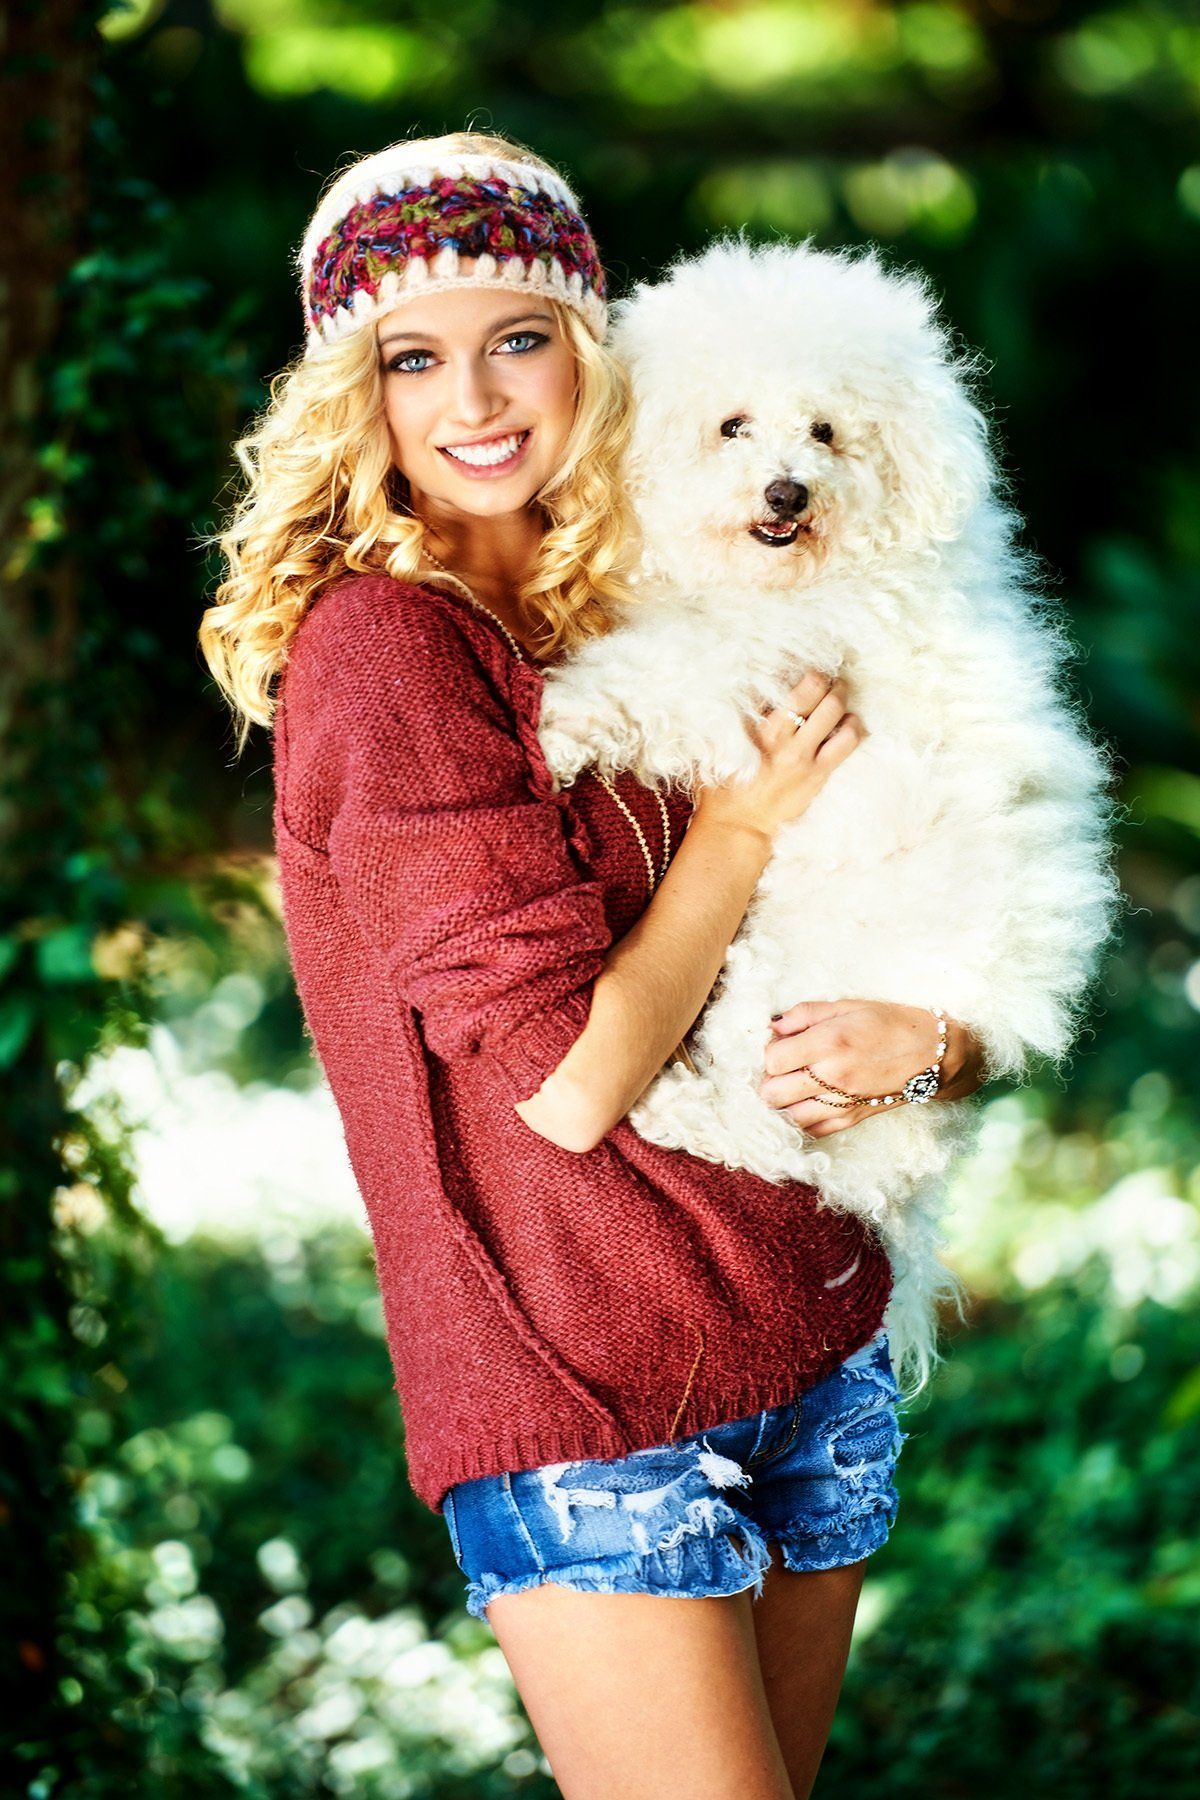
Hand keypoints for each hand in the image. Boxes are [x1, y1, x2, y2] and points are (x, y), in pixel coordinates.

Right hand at [693, 669, 864, 843]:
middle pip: (818, 692)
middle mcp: (784, 740)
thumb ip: (735, 719)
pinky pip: (848, 742)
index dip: (800, 669)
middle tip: (825, 677)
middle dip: (826, 679)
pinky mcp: (819, 775)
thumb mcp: (720, 746)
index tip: (802, 663)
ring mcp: (805, 758)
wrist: (737, 827)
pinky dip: (852, 727)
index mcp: (757, 730)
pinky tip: (846, 724)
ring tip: (837, 696)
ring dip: (841, 699)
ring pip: (837, 712)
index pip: (787, 685)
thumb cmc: (722, 786)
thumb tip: (749, 688)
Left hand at [759, 999, 985, 1136]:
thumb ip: (805, 1014)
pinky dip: (803, 1118)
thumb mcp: (848, 1005)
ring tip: (796, 1085)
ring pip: (788, 1117)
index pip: (772, 1060)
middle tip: (785, 1067)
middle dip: (770, 1079)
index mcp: (829, 1043)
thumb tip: (774, 1026)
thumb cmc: (892, 1023)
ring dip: (784, 1102)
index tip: (782, 1045)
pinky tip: (810, 1101)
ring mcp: (841, 1103)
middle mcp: (832, 1077)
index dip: (770, 1052)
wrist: (933, 1055)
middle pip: (772, 1093)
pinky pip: (812, 1130)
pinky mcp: (851, 1119)